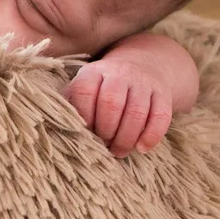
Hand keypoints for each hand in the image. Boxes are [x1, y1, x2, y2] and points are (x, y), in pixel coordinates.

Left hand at [65, 34, 197, 157]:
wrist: (141, 66)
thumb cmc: (103, 88)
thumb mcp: (84, 89)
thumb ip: (71, 105)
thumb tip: (57, 130)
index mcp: (93, 73)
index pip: (84, 93)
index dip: (83, 118)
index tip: (84, 134)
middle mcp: (119, 73)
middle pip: (111, 104)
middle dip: (105, 132)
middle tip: (103, 147)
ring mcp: (143, 82)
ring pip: (136, 112)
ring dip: (126, 138)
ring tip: (119, 151)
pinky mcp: (162, 93)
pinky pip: (161, 116)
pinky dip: (151, 136)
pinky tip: (142, 148)